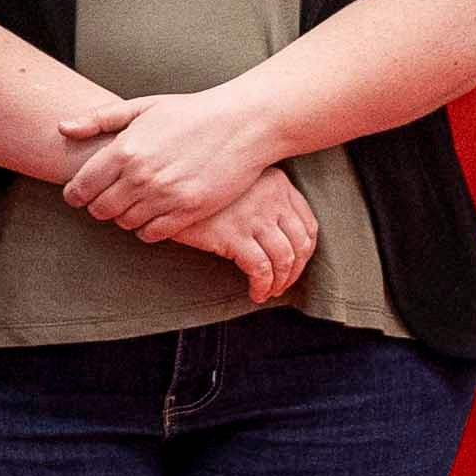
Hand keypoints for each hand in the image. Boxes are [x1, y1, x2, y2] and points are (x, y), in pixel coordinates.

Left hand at [54, 86, 286, 241]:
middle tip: (110, 197)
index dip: (76, 195)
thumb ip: (99, 119)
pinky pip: (152, 234)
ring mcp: (165, 196)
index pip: (80, 189)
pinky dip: (147, 228)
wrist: (242, 124)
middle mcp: (141, 176)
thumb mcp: (142, 107)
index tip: (82, 193)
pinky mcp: (188, 211)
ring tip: (135, 202)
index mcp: (124, 150)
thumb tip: (62, 128)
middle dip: (99, 206)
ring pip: (124, 224)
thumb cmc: (189, 113)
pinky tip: (153, 212)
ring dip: (124, 216)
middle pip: (99, 211)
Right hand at [173, 167, 320, 308]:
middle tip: (282, 285)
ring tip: (268, 292)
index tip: (295, 265)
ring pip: (284, 259)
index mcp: (278, 183)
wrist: (167, 188)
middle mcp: (272, 198)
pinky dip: (262, 286)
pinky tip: (255, 293)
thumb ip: (263, 197)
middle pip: (300, 244)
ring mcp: (254, 217)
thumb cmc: (202, 188)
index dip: (306, 252)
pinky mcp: (234, 235)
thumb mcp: (241, 183)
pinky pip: (260, 269)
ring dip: (280, 282)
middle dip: (295, 271)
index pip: (308, 223)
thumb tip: (281, 235)